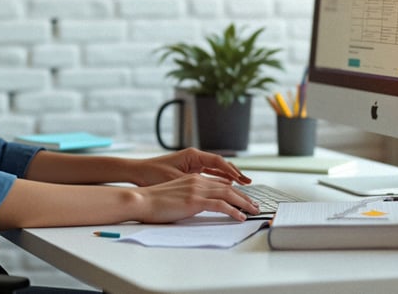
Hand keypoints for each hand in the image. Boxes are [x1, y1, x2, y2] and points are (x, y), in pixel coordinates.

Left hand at [130, 148, 251, 186]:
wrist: (136, 172)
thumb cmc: (152, 174)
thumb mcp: (175, 180)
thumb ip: (195, 183)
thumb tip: (213, 188)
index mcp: (192, 155)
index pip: (218, 161)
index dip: (231, 171)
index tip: (242, 180)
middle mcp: (194, 157)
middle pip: (220, 164)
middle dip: (235, 174)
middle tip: (248, 183)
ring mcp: (191, 163)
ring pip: (215, 169)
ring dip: (228, 177)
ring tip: (242, 186)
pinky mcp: (188, 171)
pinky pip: (208, 174)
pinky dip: (218, 180)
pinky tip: (227, 187)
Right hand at [134, 173, 258, 222]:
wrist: (142, 200)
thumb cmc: (154, 201)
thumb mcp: (176, 196)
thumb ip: (189, 197)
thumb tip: (198, 206)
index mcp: (193, 179)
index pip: (219, 184)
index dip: (234, 191)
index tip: (243, 199)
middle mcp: (197, 181)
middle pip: (228, 188)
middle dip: (244, 197)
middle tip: (255, 205)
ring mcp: (197, 189)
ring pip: (228, 194)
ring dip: (244, 203)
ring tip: (253, 210)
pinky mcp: (195, 200)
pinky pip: (220, 205)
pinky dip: (233, 210)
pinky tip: (240, 217)